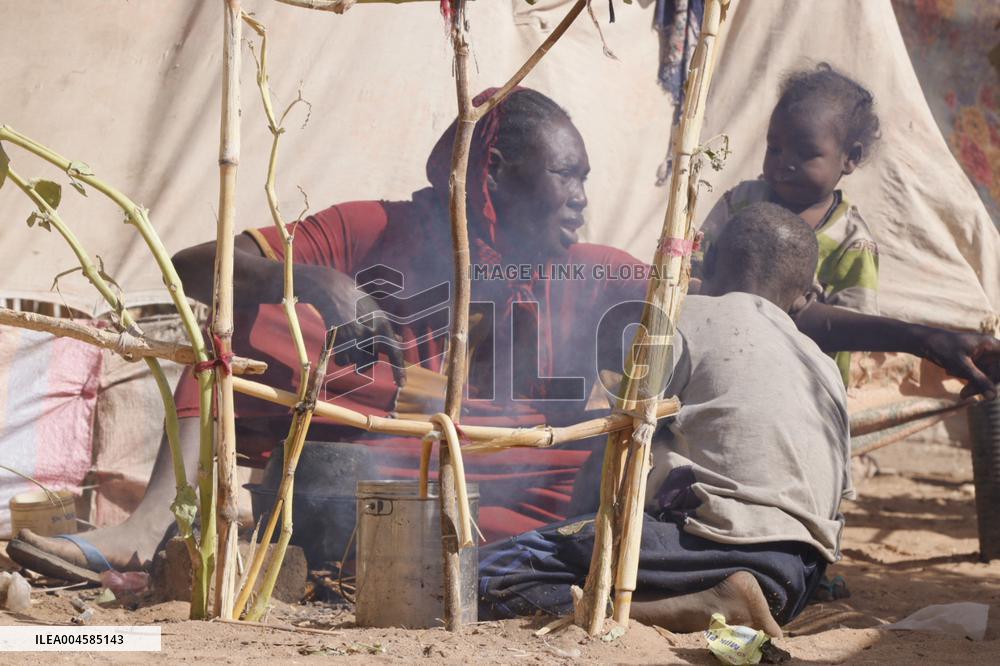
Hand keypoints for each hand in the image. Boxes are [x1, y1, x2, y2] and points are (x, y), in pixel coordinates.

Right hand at [297, 266, 406, 385]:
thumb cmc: (358, 302)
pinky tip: (338, 341)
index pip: (394, 353)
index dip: (398, 371)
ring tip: (347, 339)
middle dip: (364, 358)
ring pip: (354, 363)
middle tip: (358, 344)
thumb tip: (399, 342)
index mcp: (383, 327)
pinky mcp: (339, 340)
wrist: (334, 291)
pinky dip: (339, 355)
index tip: (401, 385)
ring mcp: (354, 338)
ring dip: (350, 356)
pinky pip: (341, 360)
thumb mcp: (377, 312)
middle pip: (370, 363)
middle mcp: (370, 334)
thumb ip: (387, 329)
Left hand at [921, 329, 999, 399]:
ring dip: (974, 385)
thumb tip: (993, 396)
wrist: (923, 341)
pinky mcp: (973, 361)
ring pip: (986, 376)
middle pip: (996, 372)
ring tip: (961, 392)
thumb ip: (978, 379)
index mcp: (990, 344)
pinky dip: (968, 380)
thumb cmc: (942, 347)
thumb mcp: (961, 365)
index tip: (990, 387)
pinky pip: (977, 375)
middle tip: (965, 394)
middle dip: (982, 385)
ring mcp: (981, 356)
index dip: (998, 376)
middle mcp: (988, 349)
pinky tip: (950, 372)